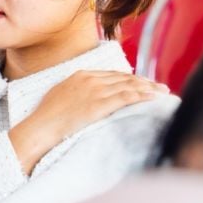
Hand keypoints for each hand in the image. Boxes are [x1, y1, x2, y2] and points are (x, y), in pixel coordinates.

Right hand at [9, 71, 168, 173]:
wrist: (40, 128)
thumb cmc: (46, 118)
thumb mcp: (61, 96)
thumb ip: (77, 92)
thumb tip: (86, 98)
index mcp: (81, 75)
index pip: (113, 75)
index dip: (131, 79)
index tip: (143, 84)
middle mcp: (90, 79)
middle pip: (125, 78)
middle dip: (145, 83)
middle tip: (160, 88)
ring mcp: (95, 90)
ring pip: (129, 86)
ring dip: (149, 89)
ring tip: (163, 93)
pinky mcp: (99, 104)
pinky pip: (127, 97)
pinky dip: (143, 96)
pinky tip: (154, 99)